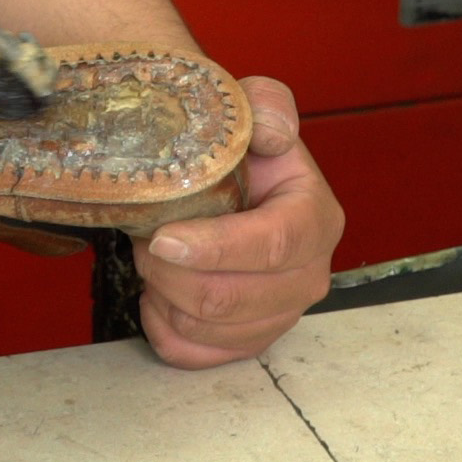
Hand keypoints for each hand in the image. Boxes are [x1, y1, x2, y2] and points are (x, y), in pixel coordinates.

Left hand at [135, 76, 342, 367]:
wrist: (227, 182)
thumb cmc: (238, 150)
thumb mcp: (253, 109)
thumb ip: (267, 106)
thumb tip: (273, 135)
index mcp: (316, 218)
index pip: (273, 245)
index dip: (216, 248)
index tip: (164, 238)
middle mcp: (309, 274)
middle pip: (233, 298)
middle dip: (172, 272)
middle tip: (146, 238)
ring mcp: (281, 314)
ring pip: (209, 329)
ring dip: (164, 295)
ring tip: (153, 258)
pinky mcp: (250, 342)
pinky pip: (197, 355)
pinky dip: (164, 329)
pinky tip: (158, 296)